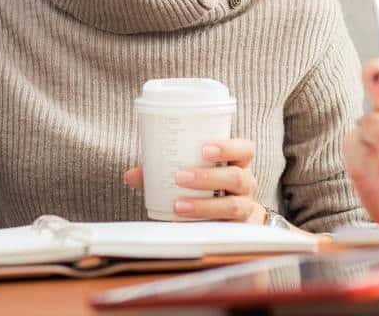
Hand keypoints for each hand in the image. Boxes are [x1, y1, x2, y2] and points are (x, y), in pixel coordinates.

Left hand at [124, 139, 266, 222]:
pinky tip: (184, 227)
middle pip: (237, 177)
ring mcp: (245, 208)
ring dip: (204, 205)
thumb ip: (164, 171)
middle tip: (180, 177)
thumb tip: (132, 174)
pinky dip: (205, 228)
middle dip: (208, 177)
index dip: (229, 147)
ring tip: (178, 205)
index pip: (245, 150)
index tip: (204, 149)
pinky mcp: (239, 230)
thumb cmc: (209, 188)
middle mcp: (246, 184)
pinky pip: (227, 230)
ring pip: (233, 206)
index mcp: (239, 164)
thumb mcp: (194, 173)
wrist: (231, 218)